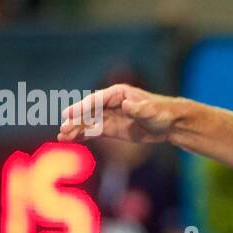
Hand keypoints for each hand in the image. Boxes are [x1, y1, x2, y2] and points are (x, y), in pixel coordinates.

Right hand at [57, 83, 182, 143]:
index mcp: (117, 94)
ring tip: (62, 137)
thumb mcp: (151, 110)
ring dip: (76, 129)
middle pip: (89, 112)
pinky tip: (72, 139)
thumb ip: (138, 109)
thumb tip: (126, 106)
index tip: (68, 114)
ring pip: (89, 122)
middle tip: (63, 129)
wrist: (170, 124)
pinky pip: (95, 131)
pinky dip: (84, 135)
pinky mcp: (112, 129)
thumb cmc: (162, 112)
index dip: (81, 107)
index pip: (96, 100)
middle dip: (75, 120)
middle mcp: (110, 103)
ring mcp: (110, 116)